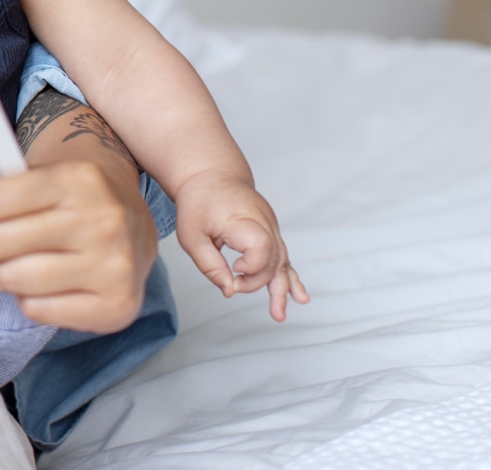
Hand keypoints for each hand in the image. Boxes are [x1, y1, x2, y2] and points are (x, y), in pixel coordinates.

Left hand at [0, 158, 157, 334]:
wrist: (137, 219)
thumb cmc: (76, 198)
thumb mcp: (45, 178)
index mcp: (74, 179)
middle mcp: (99, 220)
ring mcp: (112, 265)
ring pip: (15, 280)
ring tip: (5, 270)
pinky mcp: (118, 305)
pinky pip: (40, 310)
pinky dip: (27, 301)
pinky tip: (39, 286)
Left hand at [172, 170, 309, 321]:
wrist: (211, 176)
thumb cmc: (198, 204)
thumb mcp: (191, 235)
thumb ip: (209, 264)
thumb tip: (229, 290)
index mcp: (243, 219)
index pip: (262, 248)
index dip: (252, 267)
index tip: (234, 269)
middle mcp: (264, 222)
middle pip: (274, 260)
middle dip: (258, 282)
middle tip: (236, 288)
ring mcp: (271, 226)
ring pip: (283, 260)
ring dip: (282, 289)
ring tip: (278, 315)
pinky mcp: (271, 232)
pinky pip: (283, 256)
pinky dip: (289, 277)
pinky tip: (300, 297)